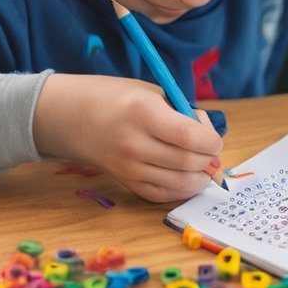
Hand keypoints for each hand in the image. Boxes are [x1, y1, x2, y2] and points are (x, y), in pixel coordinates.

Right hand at [34, 74, 223, 202]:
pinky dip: (182, 189)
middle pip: (187, 162)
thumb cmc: (118, 98)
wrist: (73, 117)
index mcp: (142, 111)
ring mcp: (128, 167)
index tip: (214, 139)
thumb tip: (212, 142)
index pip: (189, 137)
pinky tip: (188, 178)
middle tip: (211, 151)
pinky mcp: (126, 182)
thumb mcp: (152, 92)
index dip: (212, 142)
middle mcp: (134, 142)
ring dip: (201, 177)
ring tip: (204, 166)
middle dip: (210, 159)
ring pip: (179, 182)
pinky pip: (163, 194)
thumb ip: (183, 115)